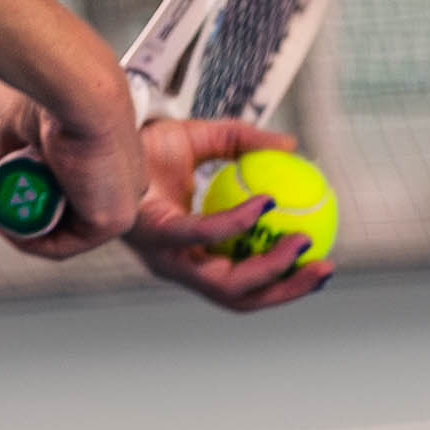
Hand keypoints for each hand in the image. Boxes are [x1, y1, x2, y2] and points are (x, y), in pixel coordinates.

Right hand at [0, 74, 151, 263]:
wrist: (79, 93)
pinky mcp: (114, 221)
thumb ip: (14, 153)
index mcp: (112, 166)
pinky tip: (6, 229)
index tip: (2, 197)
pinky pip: (65, 246)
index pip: (73, 197)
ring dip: (24, 235)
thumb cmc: (58, 99)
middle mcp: (122, 188)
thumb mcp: (27, 129)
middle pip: (68, 220)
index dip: (33, 203)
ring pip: (65, 236)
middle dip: (26, 222)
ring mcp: (122, 206)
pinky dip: (31, 243)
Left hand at [124, 113, 325, 311]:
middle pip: (240, 298)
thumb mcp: (205, 140)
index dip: (281, 282)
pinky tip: (264, 203)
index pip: (241, 282)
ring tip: (304, 242)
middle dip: (286, 290)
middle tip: (325, 265)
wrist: (104, 132)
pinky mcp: (154, 234)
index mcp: (192, 253)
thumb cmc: (147, 144)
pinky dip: (237, 223)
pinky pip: (205, 234)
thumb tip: (291, 147)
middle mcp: (180, 264)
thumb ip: (244, 144)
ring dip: (270, 268)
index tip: (320, 261)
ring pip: (226, 283)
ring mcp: (166, 255)